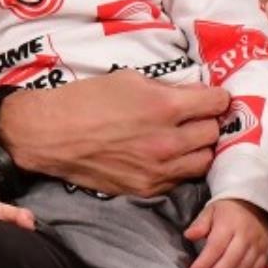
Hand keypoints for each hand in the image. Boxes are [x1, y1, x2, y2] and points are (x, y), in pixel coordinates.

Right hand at [0, 72, 227, 196]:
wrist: (49, 134)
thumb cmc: (85, 100)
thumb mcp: (128, 79)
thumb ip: (167, 89)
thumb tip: (194, 94)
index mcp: (165, 107)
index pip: (218, 103)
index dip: (215, 98)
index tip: (208, 98)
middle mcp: (167, 142)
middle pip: (214, 133)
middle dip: (206, 122)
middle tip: (193, 118)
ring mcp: (158, 169)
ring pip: (204, 161)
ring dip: (197, 148)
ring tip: (182, 140)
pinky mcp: (146, 188)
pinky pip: (179, 179)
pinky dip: (178, 167)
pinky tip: (163, 156)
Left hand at [184, 198, 267, 267]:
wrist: (254, 206)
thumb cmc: (227, 211)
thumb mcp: (210, 211)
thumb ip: (200, 225)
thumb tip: (188, 236)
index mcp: (230, 224)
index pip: (216, 247)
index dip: (205, 262)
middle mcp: (246, 236)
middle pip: (230, 262)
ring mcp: (258, 247)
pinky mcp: (265, 254)